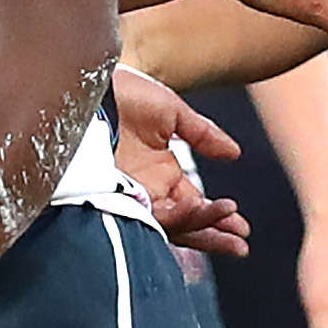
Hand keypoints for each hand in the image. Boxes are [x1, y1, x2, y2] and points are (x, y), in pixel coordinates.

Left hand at [113, 66, 250, 258]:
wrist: (85, 82)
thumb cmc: (122, 92)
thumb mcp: (170, 111)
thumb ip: (202, 134)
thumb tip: (235, 154)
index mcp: (160, 172)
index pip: (193, 204)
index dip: (217, 216)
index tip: (241, 225)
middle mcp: (145, 189)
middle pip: (182, 223)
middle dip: (212, 234)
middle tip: (239, 245)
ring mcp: (126, 192)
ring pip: (166, 223)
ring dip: (199, 227)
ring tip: (227, 227)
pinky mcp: (108, 193)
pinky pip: (143, 213)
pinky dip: (171, 214)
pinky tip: (195, 210)